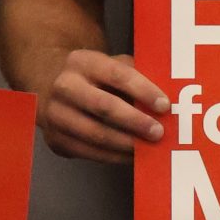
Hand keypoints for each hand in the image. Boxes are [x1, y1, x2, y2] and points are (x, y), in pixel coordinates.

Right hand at [38, 50, 168, 160]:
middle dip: (135, 121)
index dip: (143, 90)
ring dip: (126, 144)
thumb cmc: (94, 76)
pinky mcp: (54, 139)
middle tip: (159, 133)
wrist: (49, 84)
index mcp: (83, 62)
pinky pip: (87, 152)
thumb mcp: (111, 64)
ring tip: (149, 148)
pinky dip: (113, 157)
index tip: (165, 106)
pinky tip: (132, 156)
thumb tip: (170, 98)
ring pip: (94, 133)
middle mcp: (64, 86)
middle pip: (103, 106)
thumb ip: (137, 76)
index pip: (117, 75)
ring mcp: (54, 114)